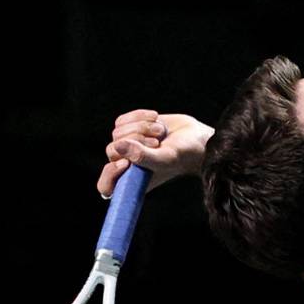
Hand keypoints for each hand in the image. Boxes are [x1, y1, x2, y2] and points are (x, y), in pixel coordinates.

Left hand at [97, 110, 213, 197]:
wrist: (196, 137)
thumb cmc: (184, 155)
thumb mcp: (165, 159)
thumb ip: (142, 156)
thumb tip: (118, 145)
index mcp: (133, 181)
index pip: (107, 186)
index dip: (111, 173)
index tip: (126, 163)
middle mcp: (128, 165)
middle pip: (112, 150)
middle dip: (136, 142)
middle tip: (157, 143)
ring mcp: (128, 146)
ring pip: (118, 132)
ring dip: (142, 127)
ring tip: (161, 132)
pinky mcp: (130, 128)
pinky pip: (121, 120)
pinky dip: (139, 116)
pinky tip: (156, 119)